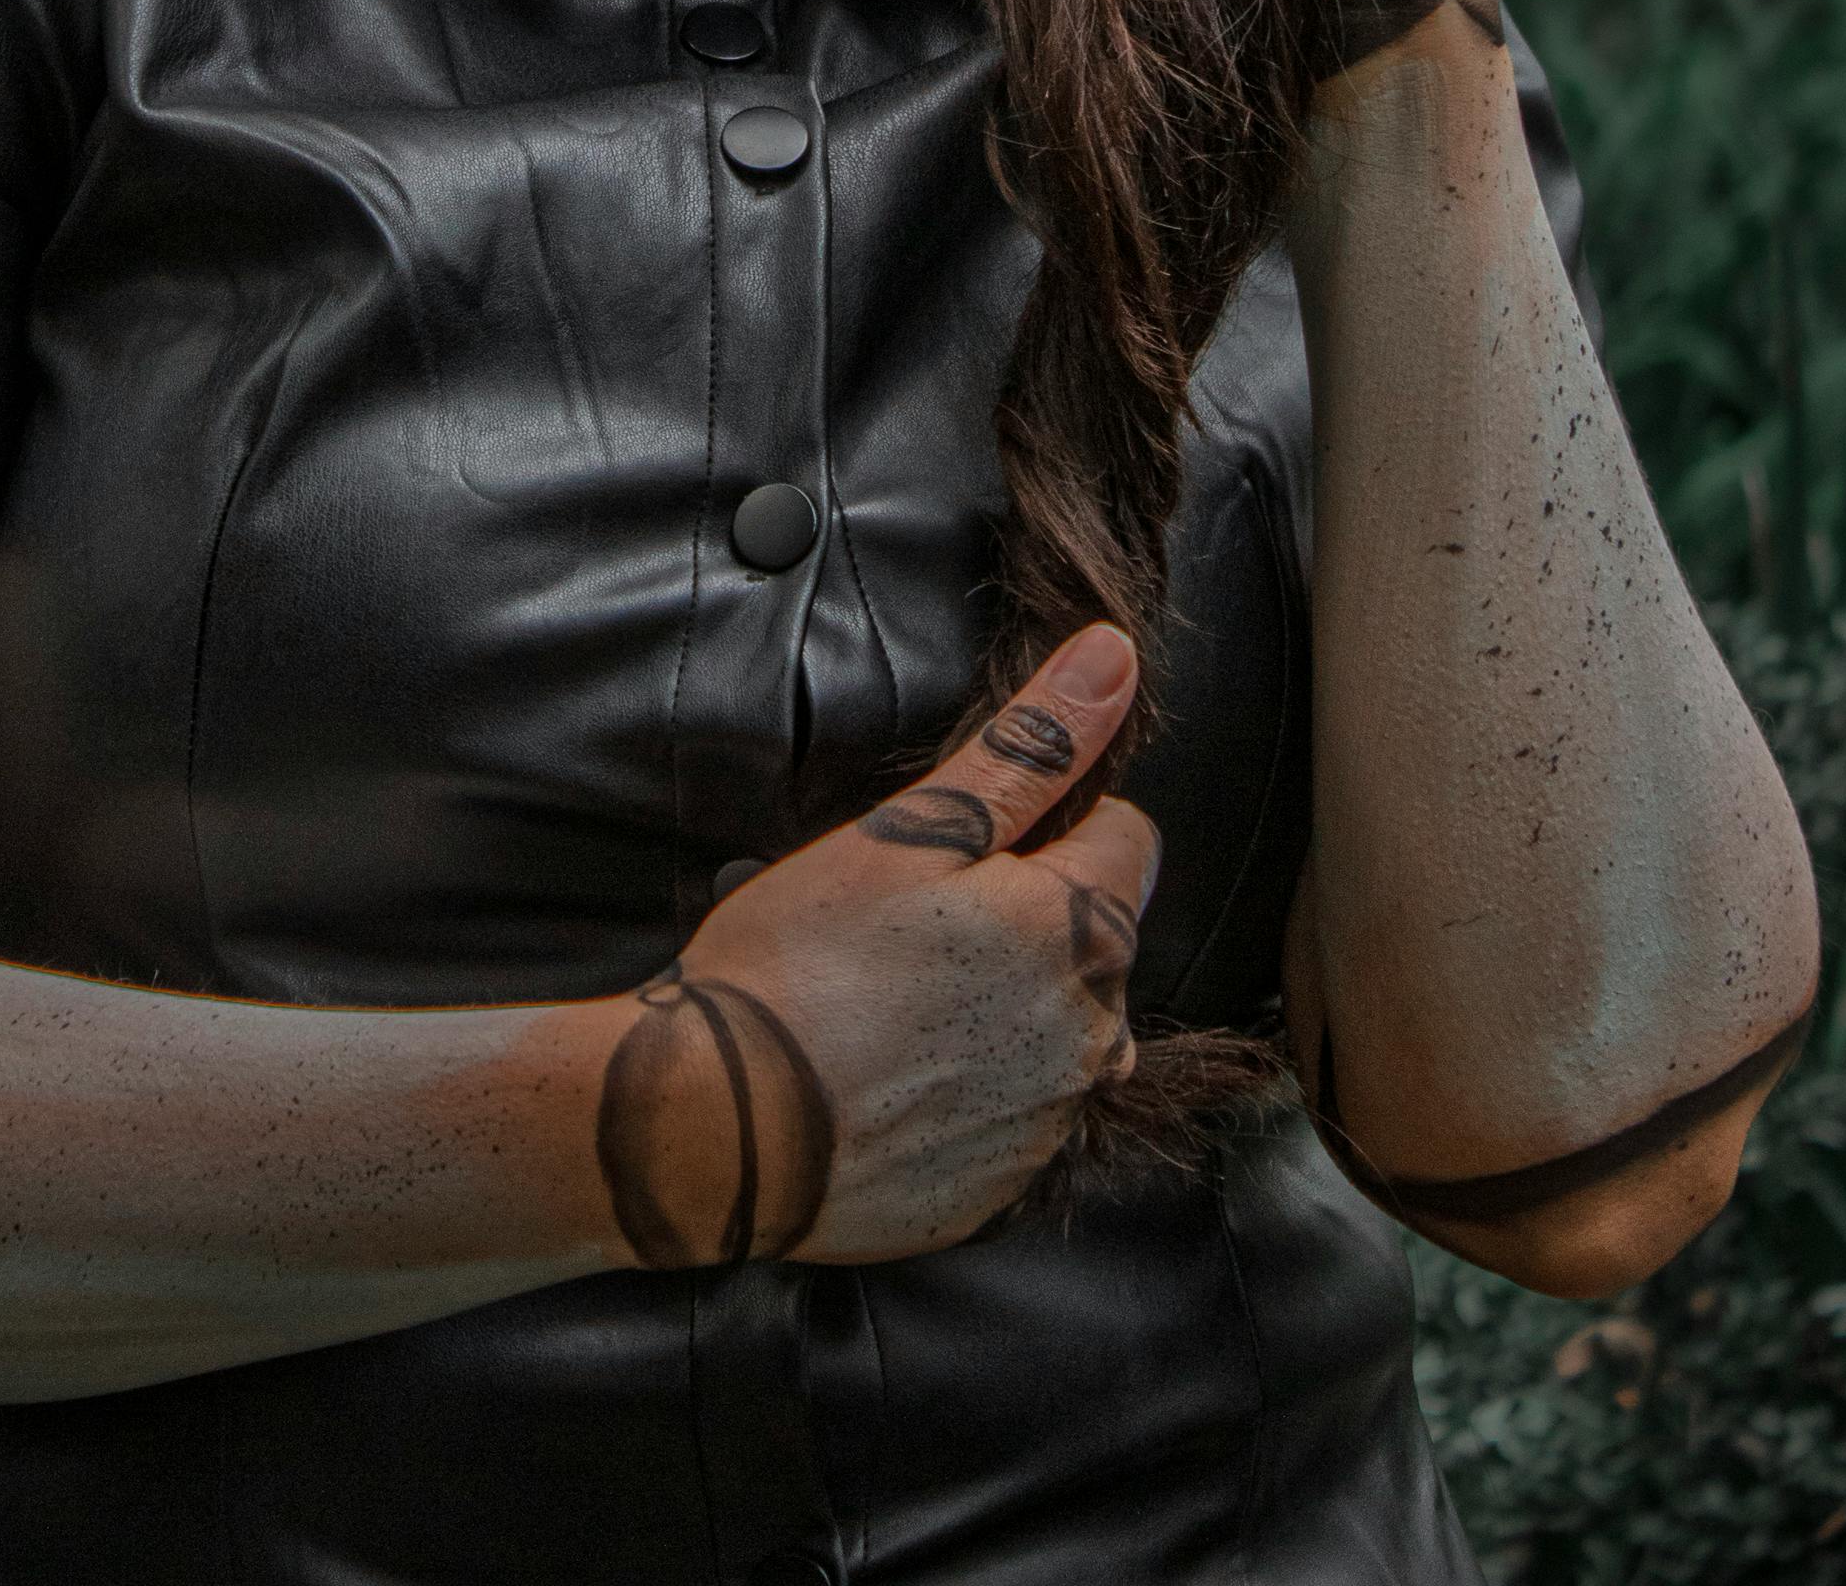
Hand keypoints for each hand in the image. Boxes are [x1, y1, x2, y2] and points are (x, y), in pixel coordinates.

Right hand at [588, 624, 1155, 1270]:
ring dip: (1004, 1005)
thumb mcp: (910, 832)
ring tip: (892, 998)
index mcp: (1077, 931)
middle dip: (1028, 917)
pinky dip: (970, 1084)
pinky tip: (890, 1069)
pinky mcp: (1001, 1188)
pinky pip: (1013, 1111)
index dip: (1049, 822)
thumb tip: (1115, 657)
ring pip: (1057, 1028)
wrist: (717, 1128)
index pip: (1128, 838)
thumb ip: (1029, 746)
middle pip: (1095, 939)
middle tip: (908, 920)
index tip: (967, 843)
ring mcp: (1047, 1122)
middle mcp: (1091, 1036)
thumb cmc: (802, 961)